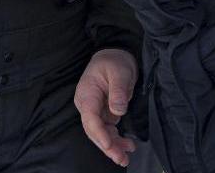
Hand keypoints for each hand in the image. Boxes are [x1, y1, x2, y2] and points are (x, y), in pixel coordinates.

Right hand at [74, 48, 137, 166]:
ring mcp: (95, 110)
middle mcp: (88, 105)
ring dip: (113, 146)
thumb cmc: (115, 61)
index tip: (108, 144)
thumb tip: (118, 111)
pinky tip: (127, 146)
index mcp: (87, 94)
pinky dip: (116, 139)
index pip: (90, 118)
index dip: (99, 133)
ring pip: (101, 133)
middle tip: (120, 158)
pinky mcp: (104, 113)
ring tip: (126, 156)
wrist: (116, 56)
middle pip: (94, 130)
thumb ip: (118, 91)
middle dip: (107, 145)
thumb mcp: (120, 72)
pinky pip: (108, 130)